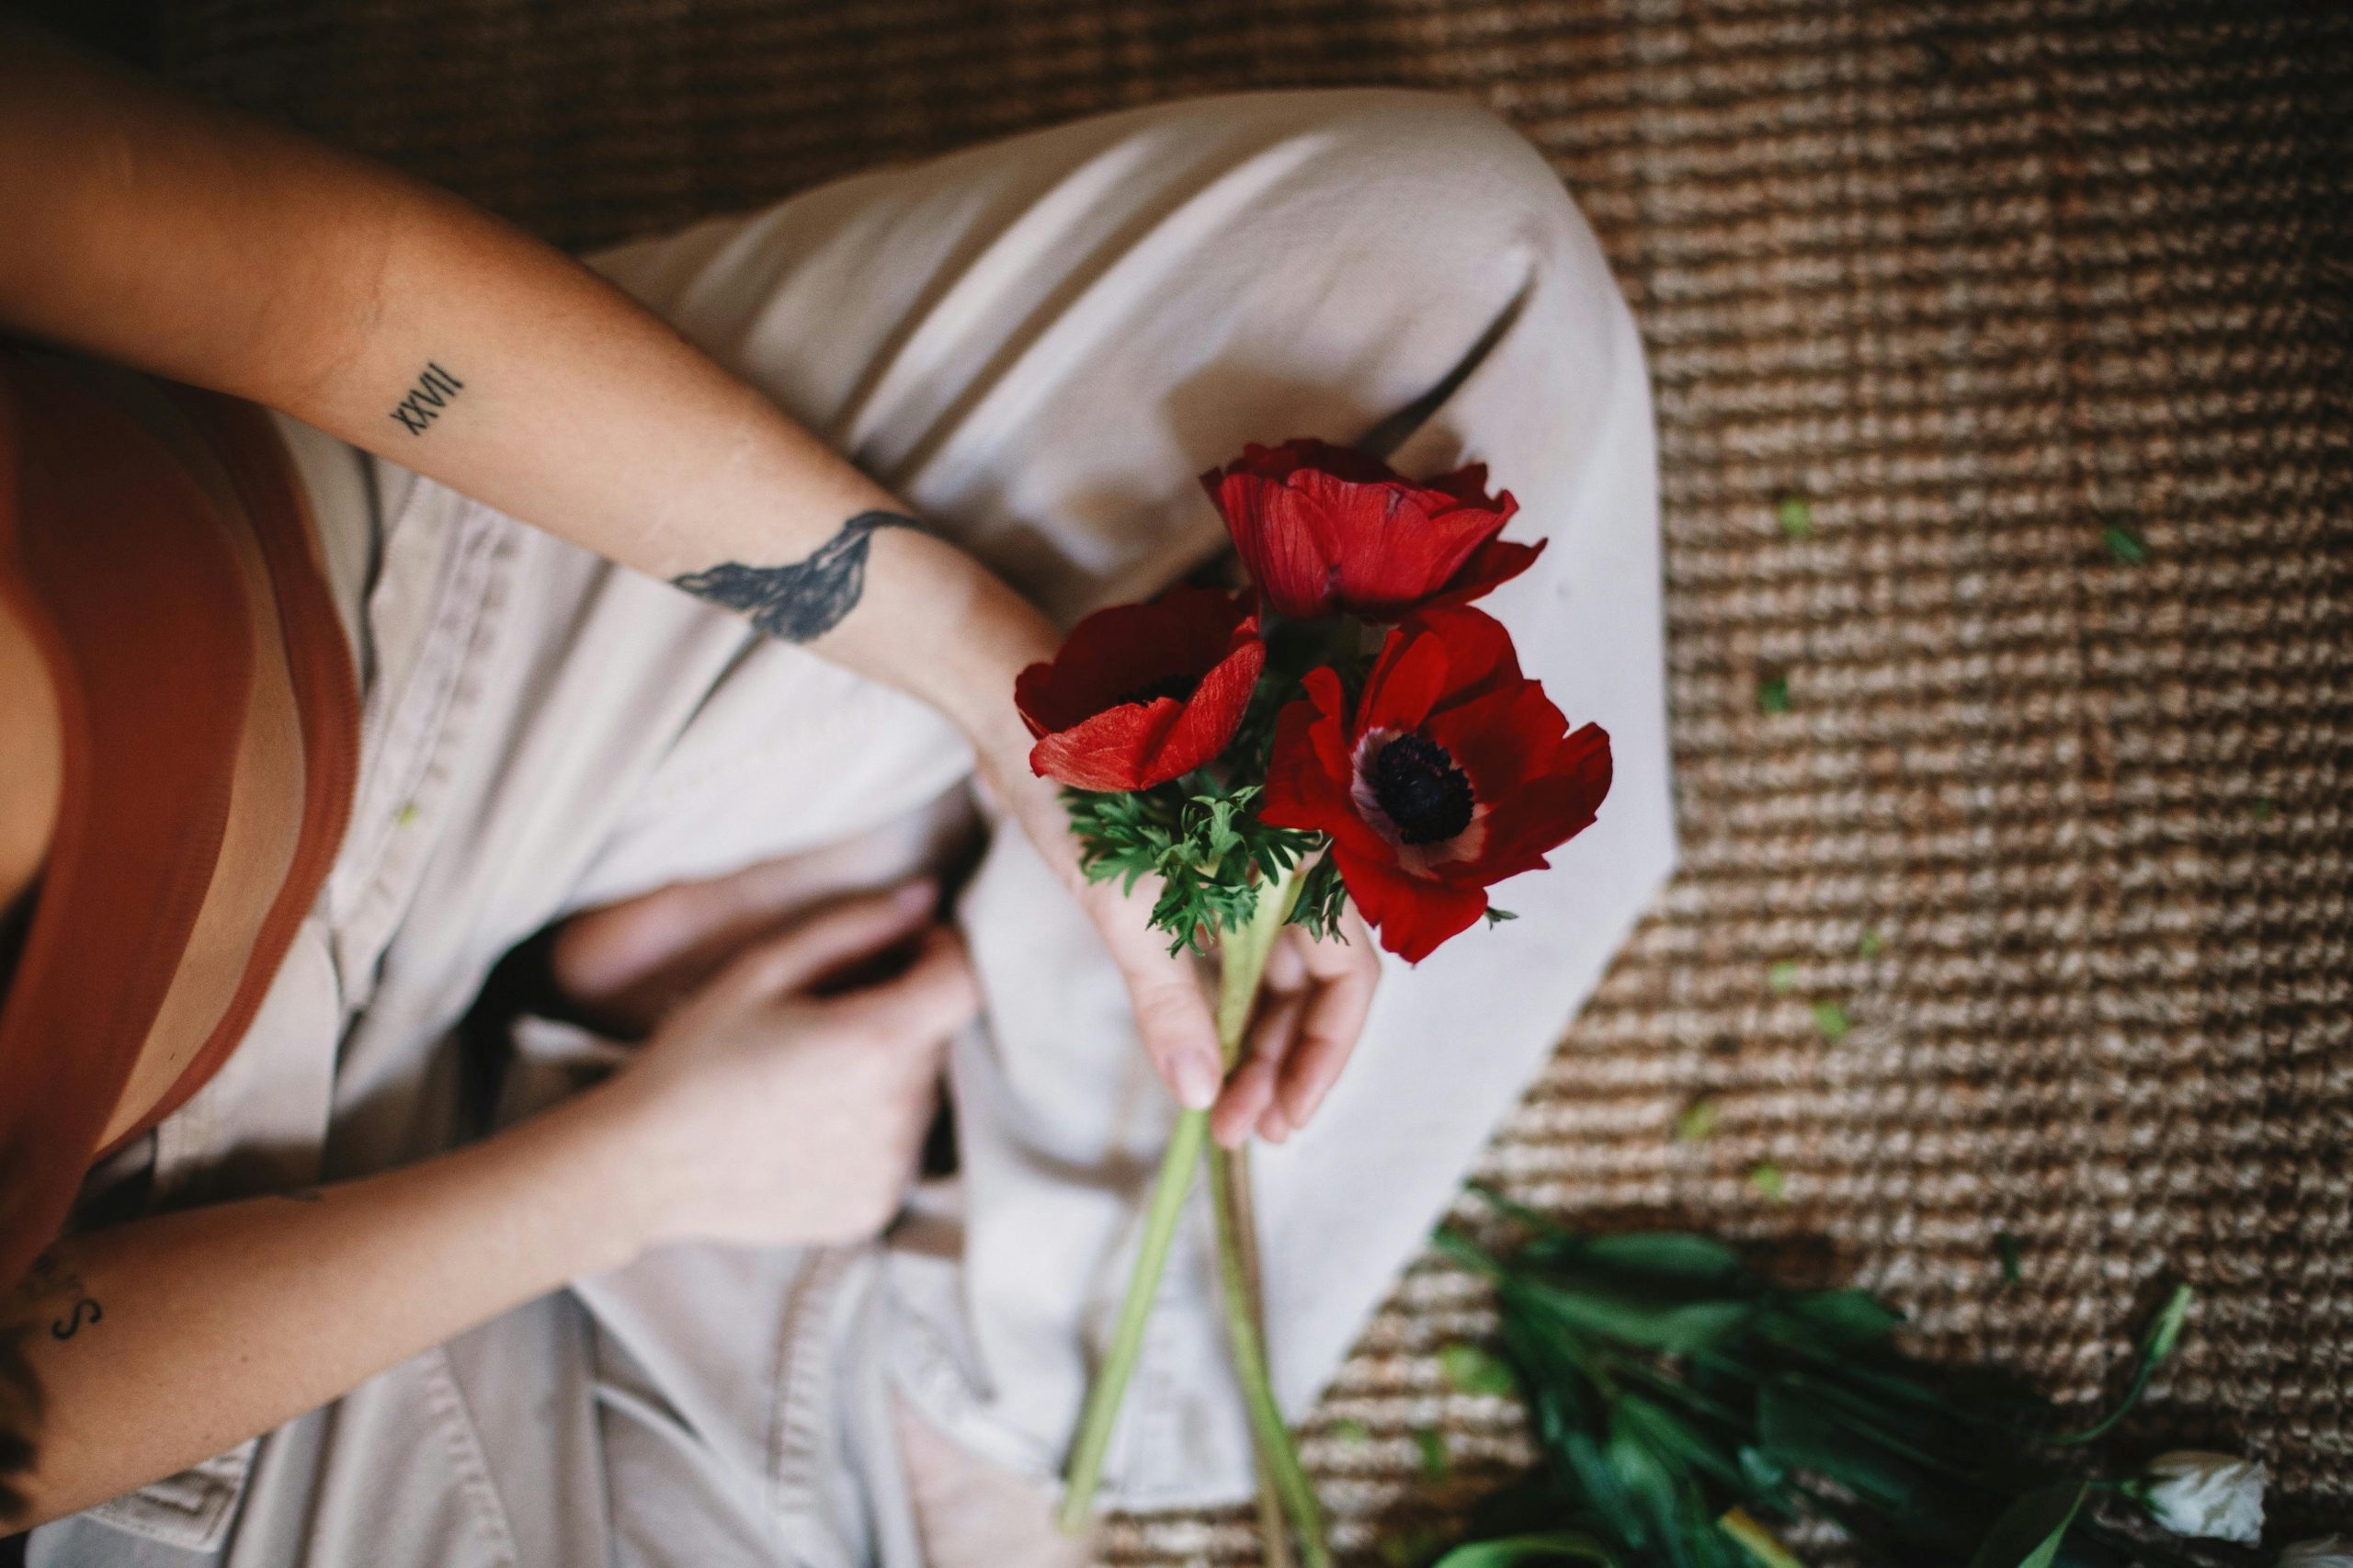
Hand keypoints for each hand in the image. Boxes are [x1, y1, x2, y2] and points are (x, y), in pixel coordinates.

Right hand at [597, 882, 977, 1248]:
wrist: (643, 1167)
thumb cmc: (695, 1057)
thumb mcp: (764, 970)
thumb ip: (855, 925)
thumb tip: (926, 897)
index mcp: (877, 1042)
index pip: (964, 983)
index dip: (941, 953)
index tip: (903, 948)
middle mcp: (900, 1111)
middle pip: (939, 1037)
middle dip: (902, 1010)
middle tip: (829, 1012)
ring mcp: (891, 1167)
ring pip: (921, 1093)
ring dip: (888, 1072)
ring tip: (809, 1074)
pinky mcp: (875, 1207)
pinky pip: (897, 1148)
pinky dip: (870, 1128)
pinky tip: (807, 1123)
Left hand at [973, 727, 1380, 1149]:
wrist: (1021, 708)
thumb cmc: (1079, 783)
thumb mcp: (1124, 902)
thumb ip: (1168, 1000)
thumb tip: (1200, 1095)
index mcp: (1299, 852)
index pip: (1348, 975)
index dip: (1323, 1055)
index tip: (1283, 1121)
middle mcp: (1287, 861)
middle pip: (1313, 983)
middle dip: (1280, 1064)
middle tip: (1240, 1133)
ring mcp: (1246, 870)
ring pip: (1271, 974)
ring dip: (1251, 1044)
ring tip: (1220, 1113)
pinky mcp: (1203, 875)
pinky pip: (1232, 955)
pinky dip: (1219, 1007)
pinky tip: (1201, 1058)